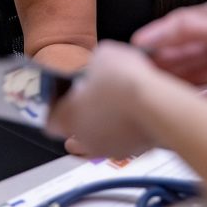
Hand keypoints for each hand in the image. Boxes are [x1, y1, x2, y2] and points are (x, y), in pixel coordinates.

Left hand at [47, 41, 161, 158]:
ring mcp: (109, 148)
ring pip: (101, 138)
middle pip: (75, 131)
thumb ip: (95, 64)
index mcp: (68, 116)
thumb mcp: (103, 55)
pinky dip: (127, 130)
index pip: (50, 120)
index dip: (56, 107)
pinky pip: (125, 141)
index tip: (63, 97)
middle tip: (94, 98)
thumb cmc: (124, 83)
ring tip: (117, 104)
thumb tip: (100, 64)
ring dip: (106, 124)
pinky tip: (136, 113)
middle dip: (84, 114)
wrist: (156, 104)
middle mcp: (85, 138)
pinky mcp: (133, 151)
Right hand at [133, 0, 206, 99]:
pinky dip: (202, 104)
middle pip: (186, 56)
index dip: (156, 41)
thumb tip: (162, 31)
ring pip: (199, 78)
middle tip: (139, 82)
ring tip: (157, 99)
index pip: (179, 29)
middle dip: (163, 67)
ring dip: (179, 87)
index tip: (133, 53)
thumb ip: (198, 29)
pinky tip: (188, 112)